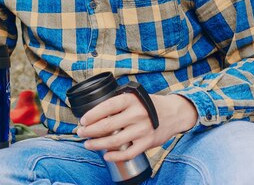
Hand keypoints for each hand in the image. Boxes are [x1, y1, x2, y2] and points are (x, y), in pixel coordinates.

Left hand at [76, 93, 196, 162]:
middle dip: (90, 131)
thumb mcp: (134, 97)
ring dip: (98, 144)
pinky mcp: (148, 142)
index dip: (92, 114)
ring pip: (115, 140)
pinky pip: (128, 153)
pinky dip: (115, 156)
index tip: (82, 120)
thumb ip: (118, 103)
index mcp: (131, 100)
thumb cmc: (148, 105)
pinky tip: (106, 155)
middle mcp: (137, 114)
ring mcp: (143, 129)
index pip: (107, 107)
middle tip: (80, 132)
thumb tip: (94, 112)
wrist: (173, 113)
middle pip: (107, 125)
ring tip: (88, 144)